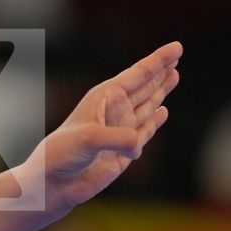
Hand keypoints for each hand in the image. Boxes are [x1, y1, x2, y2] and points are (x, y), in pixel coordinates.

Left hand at [27, 41, 180, 212]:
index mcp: (104, 98)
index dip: (157, 61)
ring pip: (148, 104)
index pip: (137, 74)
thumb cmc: (61, 154)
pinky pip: (146, 131)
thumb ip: (117, 138)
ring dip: (161, 91)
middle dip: (161, 71)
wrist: (53, 183)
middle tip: (177, 55)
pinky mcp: (124, 151)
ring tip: (174, 76)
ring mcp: (120, 130)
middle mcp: (114, 111)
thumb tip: (137, 144)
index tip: (177, 47)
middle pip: (145, 85)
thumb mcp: (89, 139)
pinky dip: (156, 121)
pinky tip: (163, 111)